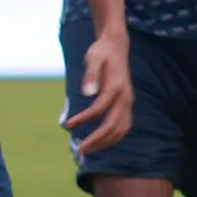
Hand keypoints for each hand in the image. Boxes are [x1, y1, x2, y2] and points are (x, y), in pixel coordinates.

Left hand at [63, 29, 133, 155]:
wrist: (116, 45)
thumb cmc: (101, 52)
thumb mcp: (93, 58)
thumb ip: (90, 75)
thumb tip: (86, 92)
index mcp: (115, 86)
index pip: (99, 108)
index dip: (83, 119)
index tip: (67, 125)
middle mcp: (125, 97)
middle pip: (113, 125)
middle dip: (97, 140)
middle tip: (80, 150)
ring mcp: (128, 101)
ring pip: (121, 129)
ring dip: (106, 142)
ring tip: (89, 149)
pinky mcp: (127, 103)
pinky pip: (124, 126)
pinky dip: (113, 137)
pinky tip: (101, 142)